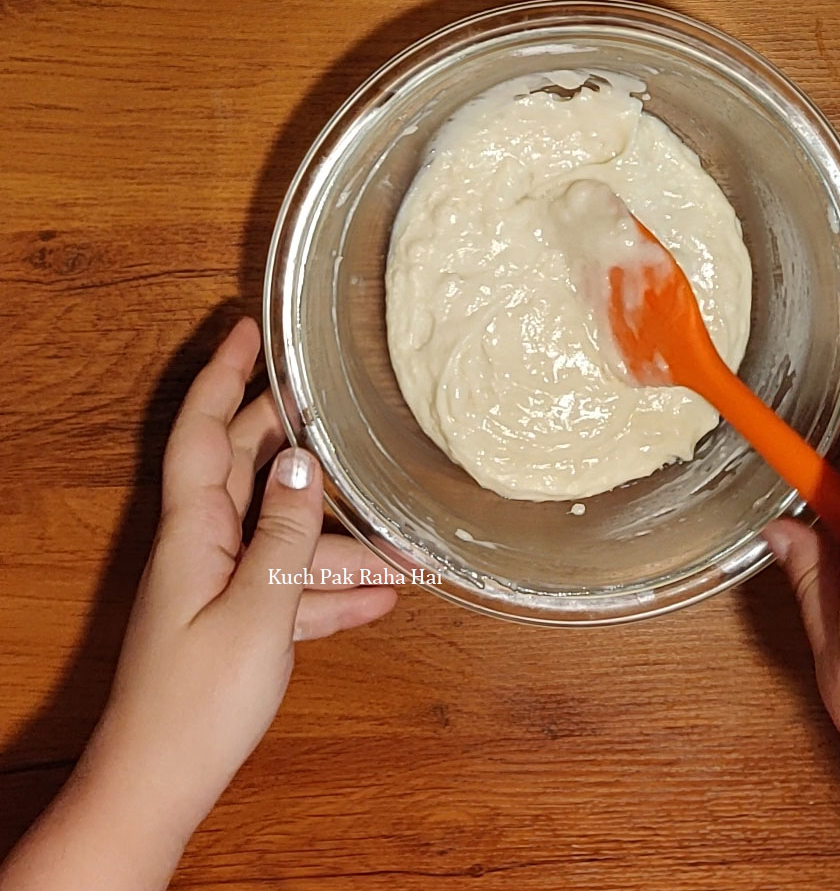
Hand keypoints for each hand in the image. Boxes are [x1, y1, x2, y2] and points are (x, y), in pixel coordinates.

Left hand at [1, 318, 397, 890]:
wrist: (160, 785)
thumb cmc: (198, 700)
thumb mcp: (257, 609)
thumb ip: (285, 533)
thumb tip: (303, 462)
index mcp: (195, 530)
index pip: (204, 432)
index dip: (222, 375)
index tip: (246, 329)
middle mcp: (206, 545)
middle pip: (251, 469)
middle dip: (292, 435)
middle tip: (337, 403)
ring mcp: (225, 584)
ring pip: (286, 535)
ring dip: (340, 536)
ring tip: (405, 540)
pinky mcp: (243, 622)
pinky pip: (294, 586)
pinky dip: (333, 587)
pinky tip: (385, 593)